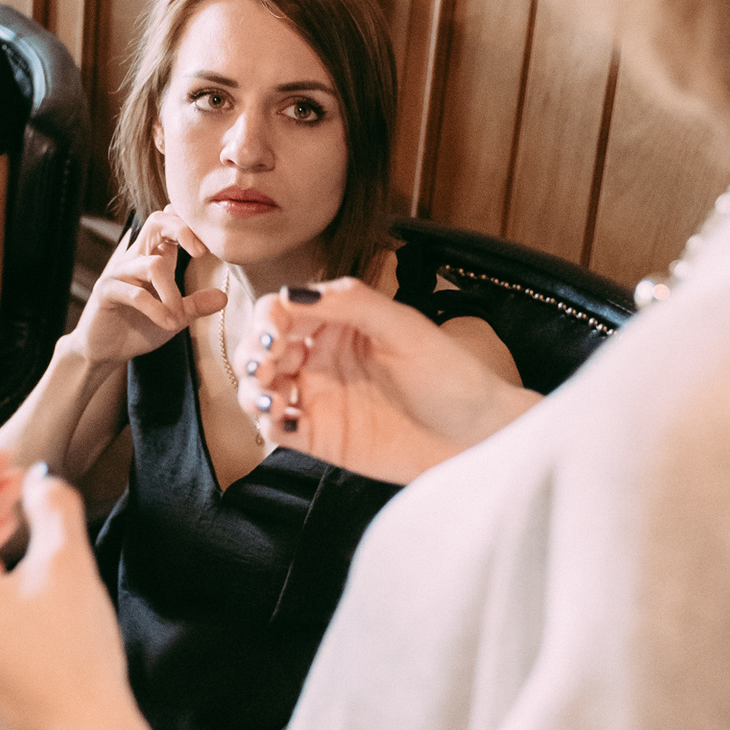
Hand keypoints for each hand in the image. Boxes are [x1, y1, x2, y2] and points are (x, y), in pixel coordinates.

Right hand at [67, 207, 226, 369]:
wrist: (105, 350)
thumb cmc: (139, 328)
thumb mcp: (174, 317)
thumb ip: (195, 305)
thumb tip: (223, 297)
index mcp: (154, 257)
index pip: (171, 223)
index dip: (191, 225)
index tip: (213, 245)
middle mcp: (136, 258)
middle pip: (156, 221)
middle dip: (182, 230)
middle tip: (202, 253)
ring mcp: (119, 272)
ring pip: (152, 265)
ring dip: (172, 294)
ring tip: (179, 319)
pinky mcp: (106, 291)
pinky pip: (136, 294)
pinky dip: (156, 310)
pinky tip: (167, 325)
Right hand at [238, 279, 537, 482]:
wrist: (477, 435)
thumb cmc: (450, 375)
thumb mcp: (404, 327)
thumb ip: (350, 303)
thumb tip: (291, 293)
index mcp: (338, 322)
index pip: (282, 311)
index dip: (267, 319)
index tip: (273, 334)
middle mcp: (322, 357)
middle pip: (262, 349)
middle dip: (253, 354)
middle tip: (266, 366)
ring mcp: (319, 397)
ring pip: (260, 387)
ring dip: (251, 388)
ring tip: (270, 396)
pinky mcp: (320, 436)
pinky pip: (276, 427)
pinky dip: (265, 422)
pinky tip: (278, 417)